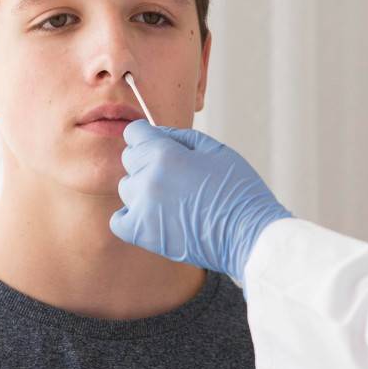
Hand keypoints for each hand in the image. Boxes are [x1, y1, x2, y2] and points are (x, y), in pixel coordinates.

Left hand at [111, 121, 291, 282]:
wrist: (248, 235)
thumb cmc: (238, 191)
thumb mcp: (217, 150)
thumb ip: (181, 137)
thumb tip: (159, 134)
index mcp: (166, 155)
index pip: (134, 133)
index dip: (148, 135)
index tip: (158, 143)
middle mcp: (149, 180)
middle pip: (129, 158)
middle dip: (147, 159)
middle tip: (175, 172)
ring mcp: (143, 209)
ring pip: (127, 187)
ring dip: (144, 187)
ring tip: (172, 196)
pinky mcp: (143, 235)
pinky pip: (119, 220)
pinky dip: (131, 216)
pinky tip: (152, 214)